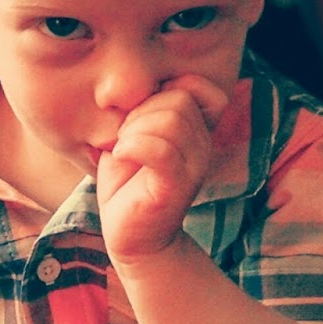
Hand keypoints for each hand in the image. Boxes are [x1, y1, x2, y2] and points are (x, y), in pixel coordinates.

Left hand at [97, 74, 225, 263]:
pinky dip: (132, 147)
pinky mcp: (175, 186)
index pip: (198, 87)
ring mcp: (193, 167)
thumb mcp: (134, 136)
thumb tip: (139, 86)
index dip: (168, 88)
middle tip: (126, 140)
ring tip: (124, 152)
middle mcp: (202, 145)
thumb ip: (144, 110)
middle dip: (141, 112)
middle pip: (177, 99)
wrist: (132, 238)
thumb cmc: (128, 185)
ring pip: (169, 120)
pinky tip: (120, 157)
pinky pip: (160, 150)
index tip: (141, 115)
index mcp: (195, 130)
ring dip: (134, 131)